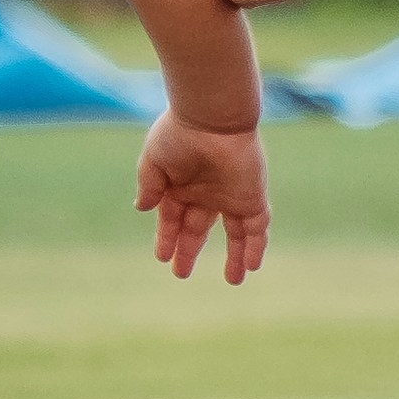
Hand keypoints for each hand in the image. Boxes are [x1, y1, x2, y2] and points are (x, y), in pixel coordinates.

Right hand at [136, 113, 270, 283]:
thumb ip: (149, 185)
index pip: (172, 218)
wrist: (212, 118)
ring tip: (234, 280)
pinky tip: (252, 266)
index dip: (167, 237)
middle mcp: (206, 192)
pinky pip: (257, 227)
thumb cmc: (180, 134)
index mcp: (181, 184)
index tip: (161, 256)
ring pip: (235, 233)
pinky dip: (255, 246)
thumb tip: (141, 208)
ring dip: (234, 256)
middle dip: (189, 249)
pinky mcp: (251, 196)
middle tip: (181, 273)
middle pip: (198, 228)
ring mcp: (231, 195)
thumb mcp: (154, 161)